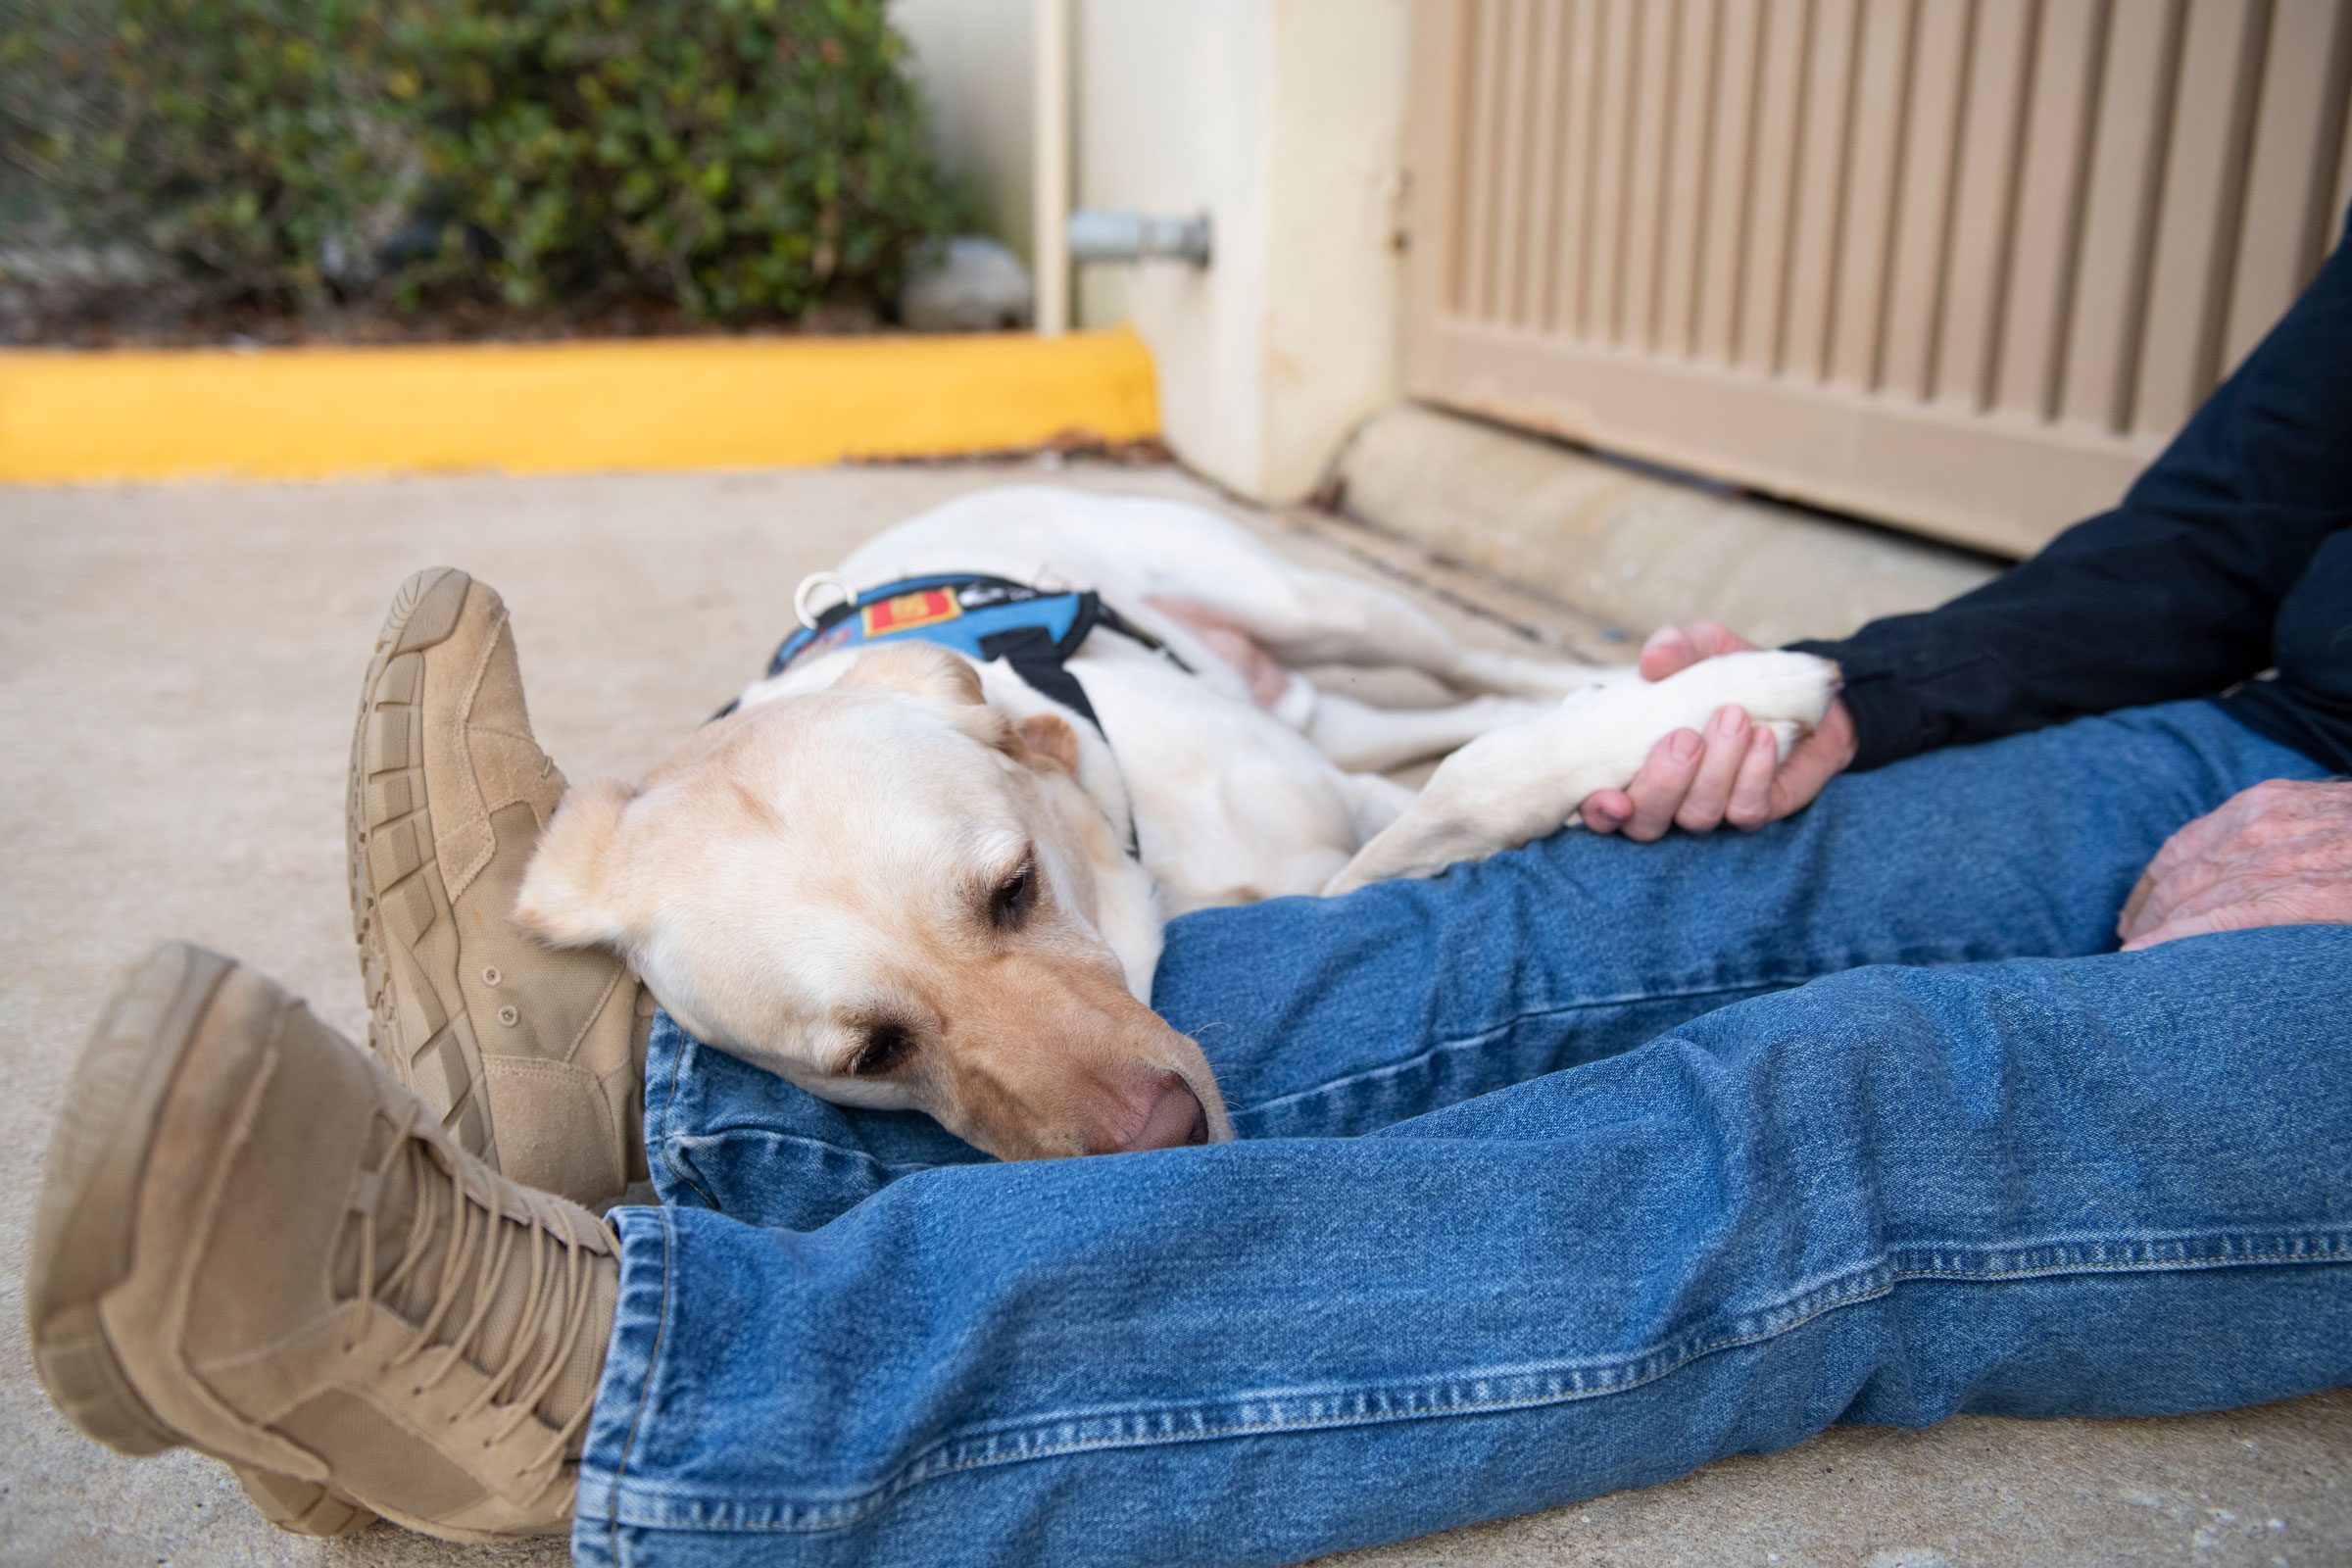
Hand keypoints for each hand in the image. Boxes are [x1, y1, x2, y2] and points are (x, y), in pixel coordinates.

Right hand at [1579, 622, 1856, 840]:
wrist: (1798, 690)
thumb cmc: (1732, 674)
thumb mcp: (1704, 648)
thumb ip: (1677, 646)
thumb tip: (1653, 660)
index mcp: (1630, 763)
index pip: (1597, 806)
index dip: (1599, 811)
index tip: (1612, 797)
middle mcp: (1663, 797)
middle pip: (1644, 823)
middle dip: (1663, 784)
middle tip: (1687, 737)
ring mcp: (1706, 808)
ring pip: (1696, 816)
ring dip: (1715, 771)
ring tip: (1735, 717)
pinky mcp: (1751, 811)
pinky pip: (1745, 811)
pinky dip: (1753, 774)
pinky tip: (1764, 737)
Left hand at [2116, 778, 2351, 948]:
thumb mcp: (2323, 827)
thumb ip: (2283, 843)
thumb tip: (2235, 881)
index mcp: (2267, 806)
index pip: (2183, 847)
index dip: (2151, 887)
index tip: (2135, 917)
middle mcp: (2267, 824)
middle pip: (2180, 875)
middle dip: (2149, 916)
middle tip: (2132, 950)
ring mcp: (2287, 857)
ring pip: (2194, 897)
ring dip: (2155, 933)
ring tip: (2135, 966)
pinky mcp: (2309, 893)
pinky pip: (2222, 918)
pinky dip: (2175, 940)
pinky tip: (2144, 960)